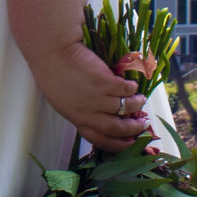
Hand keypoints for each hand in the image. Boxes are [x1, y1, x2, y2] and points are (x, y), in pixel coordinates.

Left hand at [32, 40, 152, 151]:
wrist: (53, 52)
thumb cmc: (53, 75)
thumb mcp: (64, 102)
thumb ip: (82, 112)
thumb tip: (102, 115)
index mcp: (77, 119)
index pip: (100, 139)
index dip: (118, 143)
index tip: (130, 142)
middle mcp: (89, 113)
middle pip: (117, 128)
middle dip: (134, 128)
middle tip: (143, 124)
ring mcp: (98, 98)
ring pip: (125, 108)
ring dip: (137, 105)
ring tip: (141, 100)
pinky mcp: (106, 82)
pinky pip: (125, 90)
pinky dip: (132, 88)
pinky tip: (132, 85)